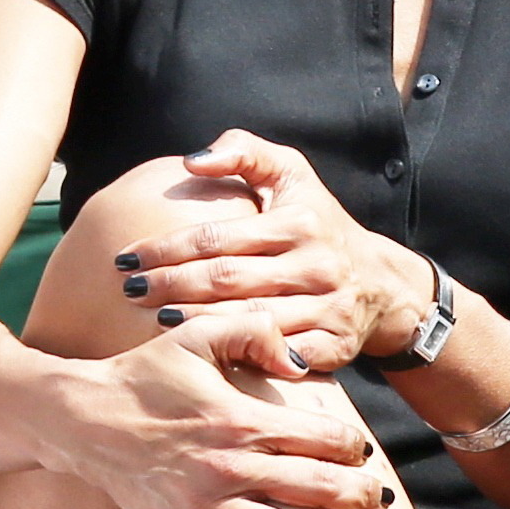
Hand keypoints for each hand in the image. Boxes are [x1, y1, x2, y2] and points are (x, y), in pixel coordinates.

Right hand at [40, 314, 389, 508]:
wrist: (84, 419)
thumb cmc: (146, 373)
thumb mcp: (200, 334)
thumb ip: (255, 331)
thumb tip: (301, 364)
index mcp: (241, 418)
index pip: (318, 437)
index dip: (352, 446)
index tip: (365, 453)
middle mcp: (230, 466)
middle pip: (313, 487)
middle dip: (358, 498)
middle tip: (386, 504)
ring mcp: (207, 506)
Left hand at [113, 130, 433, 369]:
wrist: (382, 281)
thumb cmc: (320, 221)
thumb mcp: (292, 174)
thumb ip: (245, 152)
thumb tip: (193, 161)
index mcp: (298, 222)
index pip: (218, 237)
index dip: (167, 247)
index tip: (127, 257)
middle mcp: (315, 265)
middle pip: (228, 280)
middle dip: (171, 285)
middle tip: (129, 290)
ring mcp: (327, 308)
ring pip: (248, 320)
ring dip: (196, 323)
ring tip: (152, 320)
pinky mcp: (334, 346)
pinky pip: (280, 356)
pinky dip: (244, 356)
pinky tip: (208, 356)